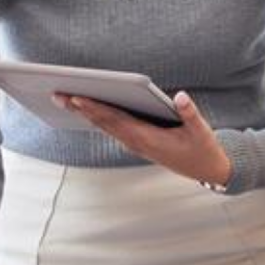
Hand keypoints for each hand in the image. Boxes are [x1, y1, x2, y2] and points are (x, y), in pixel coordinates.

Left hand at [57, 90, 232, 185]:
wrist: (207, 170)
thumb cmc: (203, 149)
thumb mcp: (201, 131)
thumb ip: (190, 113)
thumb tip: (180, 96)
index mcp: (148, 139)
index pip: (116, 120)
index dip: (96, 109)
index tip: (77, 98)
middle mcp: (136, 142)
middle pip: (103, 122)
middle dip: (80, 108)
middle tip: (57, 94)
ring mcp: (135, 143)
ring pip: (105, 126)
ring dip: (84, 112)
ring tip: (63, 98)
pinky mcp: (137, 142)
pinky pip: (112, 128)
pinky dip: (96, 117)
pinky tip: (84, 108)